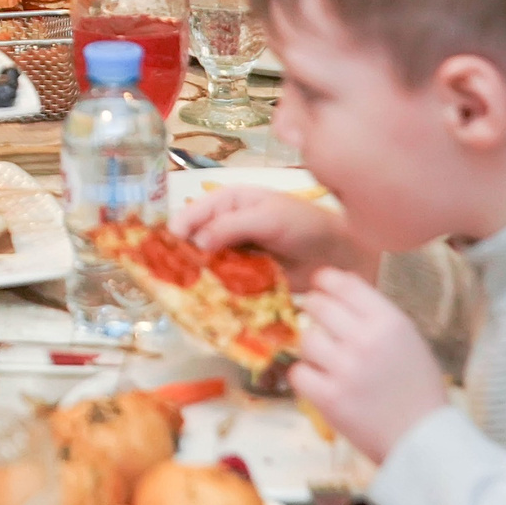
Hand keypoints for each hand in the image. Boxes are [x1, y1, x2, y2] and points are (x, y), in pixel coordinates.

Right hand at [170, 186, 372, 287]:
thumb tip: (197, 242)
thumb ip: (232, 226)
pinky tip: (206, 302)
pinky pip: (223, 284)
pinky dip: (215, 292)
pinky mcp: (243, 279)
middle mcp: (225, 227)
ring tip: (184, 292)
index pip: (194, 212)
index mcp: (228, 202)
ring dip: (197, 277)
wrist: (337, 255)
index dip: (179, 228)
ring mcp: (234, 254)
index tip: (168, 246)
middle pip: (194, 240)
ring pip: (206, 265)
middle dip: (183, 256)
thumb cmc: (304, 225)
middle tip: (170, 274)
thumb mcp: (268, 217)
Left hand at [291, 268, 449, 461]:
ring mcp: (345, 369)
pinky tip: (322, 383)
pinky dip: (306, 377)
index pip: (343, 283)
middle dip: (313, 310)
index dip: (325, 281)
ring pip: (305, 339)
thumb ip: (376, 314)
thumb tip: (341, 283)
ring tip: (329, 362)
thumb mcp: (409, 340)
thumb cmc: (418, 390)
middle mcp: (366, 340)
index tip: (319, 285)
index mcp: (390, 322)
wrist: (424, 441)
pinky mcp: (329, 397)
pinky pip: (298, 372)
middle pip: (318, 306)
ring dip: (313, 349)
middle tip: (317, 321)